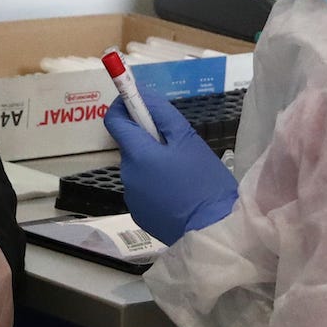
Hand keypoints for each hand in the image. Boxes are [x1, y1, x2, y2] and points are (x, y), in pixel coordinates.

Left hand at [105, 91, 238, 246]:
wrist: (212, 231)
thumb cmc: (204, 182)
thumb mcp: (188, 139)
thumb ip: (161, 114)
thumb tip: (141, 95)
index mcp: (137, 153)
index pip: (113, 120)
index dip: (123, 107)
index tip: (139, 103)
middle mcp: (127, 174)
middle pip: (130, 145)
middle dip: (149, 140)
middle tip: (179, 147)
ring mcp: (131, 198)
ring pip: (138, 168)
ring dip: (154, 164)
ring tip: (184, 174)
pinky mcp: (139, 214)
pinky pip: (143, 189)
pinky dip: (155, 186)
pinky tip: (179, 194)